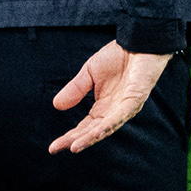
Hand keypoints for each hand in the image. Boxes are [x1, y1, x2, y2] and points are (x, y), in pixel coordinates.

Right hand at [50, 40, 170, 153]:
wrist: (137, 42)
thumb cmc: (117, 57)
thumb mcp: (89, 73)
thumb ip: (76, 89)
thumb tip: (56, 105)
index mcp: (103, 107)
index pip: (84, 127)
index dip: (69, 136)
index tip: (52, 147)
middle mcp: (114, 112)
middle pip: (92, 131)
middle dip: (75, 140)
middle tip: (55, 149)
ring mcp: (124, 108)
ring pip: (106, 128)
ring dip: (90, 138)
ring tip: (74, 147)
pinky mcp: (134, 100)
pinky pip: (120, 116)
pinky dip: (108, 125)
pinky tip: (97, 132)